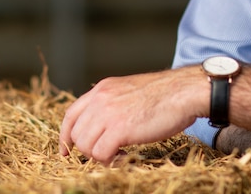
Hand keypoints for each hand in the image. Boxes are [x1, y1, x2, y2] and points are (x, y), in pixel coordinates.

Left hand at [58, 67, 203, 162]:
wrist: (184, 91)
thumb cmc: (166, 94)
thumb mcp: (130, 91)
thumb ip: (114, 103)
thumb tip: (105, 124)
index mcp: (102, 89)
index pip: (71, 114)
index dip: (66, 135)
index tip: (67, 150)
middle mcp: (100, 99)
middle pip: (76, 134)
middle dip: (88, 149)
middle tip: (107, 154)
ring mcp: (108, 113)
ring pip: (86, 146)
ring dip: (100, 156)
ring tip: (119, 154)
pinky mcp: (119, 129)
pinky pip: (101, 154)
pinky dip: (111, 161)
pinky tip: (126, 156)